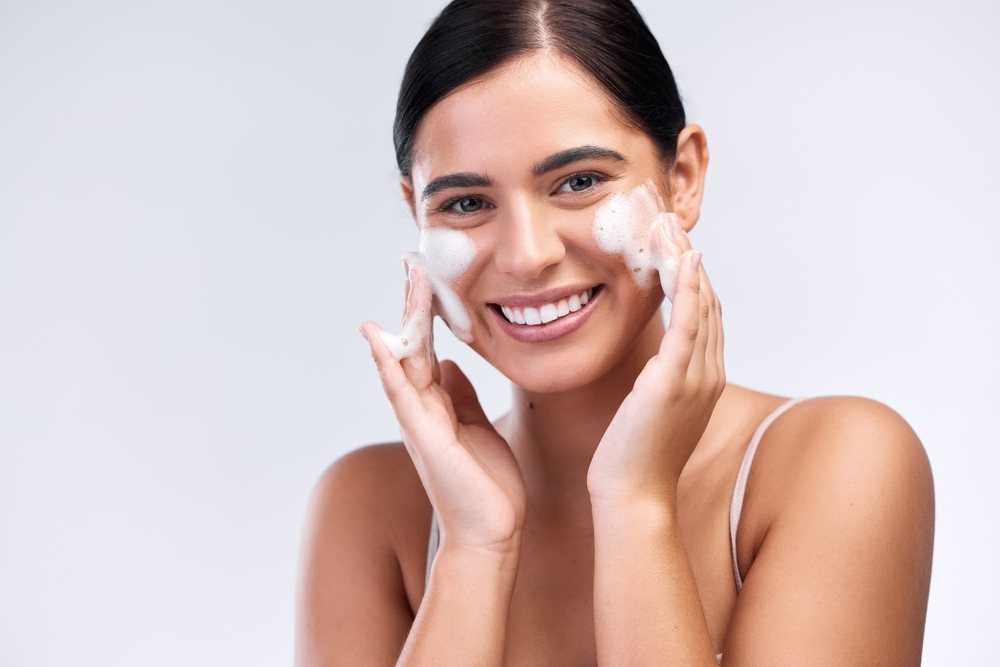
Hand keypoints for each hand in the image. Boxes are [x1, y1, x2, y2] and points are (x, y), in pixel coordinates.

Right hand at [360, 265, 526, 554]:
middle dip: (411, 304)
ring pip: (404, 361)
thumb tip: (449, 364)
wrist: (492, 533)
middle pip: (410, 346)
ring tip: (406, 281)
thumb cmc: (487, 485)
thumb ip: (460, 396)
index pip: (425, 348)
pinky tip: (380, 337)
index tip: (426, 275)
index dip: (424, 312)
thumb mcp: (478, 427)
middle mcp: (422, 409)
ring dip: (403, 320)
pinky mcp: (426, 439)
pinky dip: (389, 364)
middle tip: (412, 262)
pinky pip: (404, 394)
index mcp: (437, 405)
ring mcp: (420, 423)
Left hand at [587, 214, 725, 504]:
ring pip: (699, 304)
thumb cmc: (632, 457)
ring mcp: (696, 376)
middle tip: (668, 218)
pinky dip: (688, 288)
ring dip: (685, 260)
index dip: (691, 275)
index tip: (672, 242)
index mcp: (703, 378)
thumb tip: (650, 363)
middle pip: (706, 300)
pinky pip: (687, 324)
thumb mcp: (649, 409)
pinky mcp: (674, 381)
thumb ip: (658, 380)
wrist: (633, 497)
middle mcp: (708, 373)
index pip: (703, 314)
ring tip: (668, 224)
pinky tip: (683, 258)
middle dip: (687, 256)